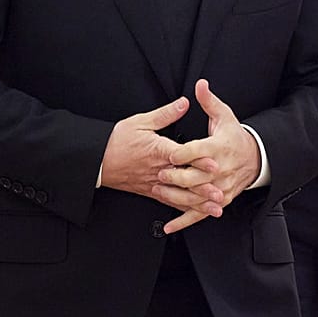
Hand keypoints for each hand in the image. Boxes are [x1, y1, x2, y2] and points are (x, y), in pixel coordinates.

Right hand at [100, 98, 225, 218]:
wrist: (97, 161)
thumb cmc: (117, 141)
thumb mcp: (140, 122)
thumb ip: (166, 114)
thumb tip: (184, 103)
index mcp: (158, 150)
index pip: (183, 157)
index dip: (199, 161)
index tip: (215, 165)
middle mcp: (158, 169)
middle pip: (185, 181)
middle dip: (204, 189)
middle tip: (221, 195)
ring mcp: (155, 183)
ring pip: (180, 196)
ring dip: (198, 203)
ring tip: (215, 208)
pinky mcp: (151, 191)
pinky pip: (170, 202)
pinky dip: (184, 208)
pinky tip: (196, 213)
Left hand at [165, 80, 262, 233]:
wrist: (255, 159)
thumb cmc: (235, 137)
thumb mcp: (225, 116)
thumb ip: (209, 101)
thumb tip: (200, 84)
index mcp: (220, 147)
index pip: (198, 151)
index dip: (183, 153)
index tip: (169, 154)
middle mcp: (220, 170)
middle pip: (195, 176)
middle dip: (176, 177)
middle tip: (159, 174)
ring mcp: (220, 188)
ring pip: (196, 196)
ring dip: (175, 196)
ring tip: (158, 191)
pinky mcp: (219, 200)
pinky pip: (200, 213)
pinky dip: (183, 221)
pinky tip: (168, 226)